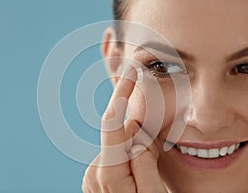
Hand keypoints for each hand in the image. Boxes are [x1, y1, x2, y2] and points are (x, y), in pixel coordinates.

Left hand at [82, 66, 166, 192]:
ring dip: (134, 144)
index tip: (131, 71)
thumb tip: (134, 130)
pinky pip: (115, 155)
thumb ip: (143, 159)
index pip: (112, 123)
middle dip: (136, 126)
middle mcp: (95, 171)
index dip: (121, 94)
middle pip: (118, 133)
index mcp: (109, 174)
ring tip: (147, 168)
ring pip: (118, 144)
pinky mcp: (98, 176)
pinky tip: (138, 169)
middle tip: (153, 140)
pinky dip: (128, 154)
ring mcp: (94, 175)